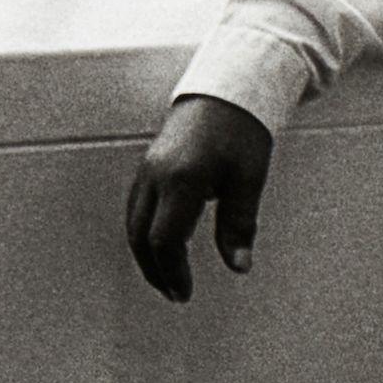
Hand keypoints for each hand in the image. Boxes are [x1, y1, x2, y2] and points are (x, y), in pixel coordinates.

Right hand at [124, 95, 274, 303]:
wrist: (227, 89)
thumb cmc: (241, 129)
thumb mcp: (248, 180)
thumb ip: (238, 225)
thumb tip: (239, 265)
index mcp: (182, 180)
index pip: (165, 240)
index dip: (173, 272)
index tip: (185, 292)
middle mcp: (156, 176)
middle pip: (141, 237)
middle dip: (155, 270)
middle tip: (175, 293)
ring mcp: (147, 169)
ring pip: (134, 223)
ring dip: (146, 255)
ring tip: (166, 277)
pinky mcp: (148, 165)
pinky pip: (136, 207)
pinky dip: (143, 234)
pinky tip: (160, 245)